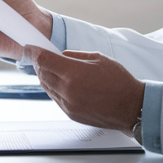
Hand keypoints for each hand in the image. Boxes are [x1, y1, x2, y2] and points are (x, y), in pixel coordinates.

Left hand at [28, 48, 143, 133]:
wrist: (131, 107)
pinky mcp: (71, 114)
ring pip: (46, 87)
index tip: (30, 48)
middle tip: (43, 57)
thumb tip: (59, 55)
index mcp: (74, 73)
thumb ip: (75, 56)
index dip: (34, 52)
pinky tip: (64, 83)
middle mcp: (68, 90)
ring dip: (46, 77)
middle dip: (40, 64)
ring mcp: (68, 104)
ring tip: (55, 70)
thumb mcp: (98, 58)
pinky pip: (55, 98)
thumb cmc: (119, 82)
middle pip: (42, 74)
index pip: (44, 60)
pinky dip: (54, 89)